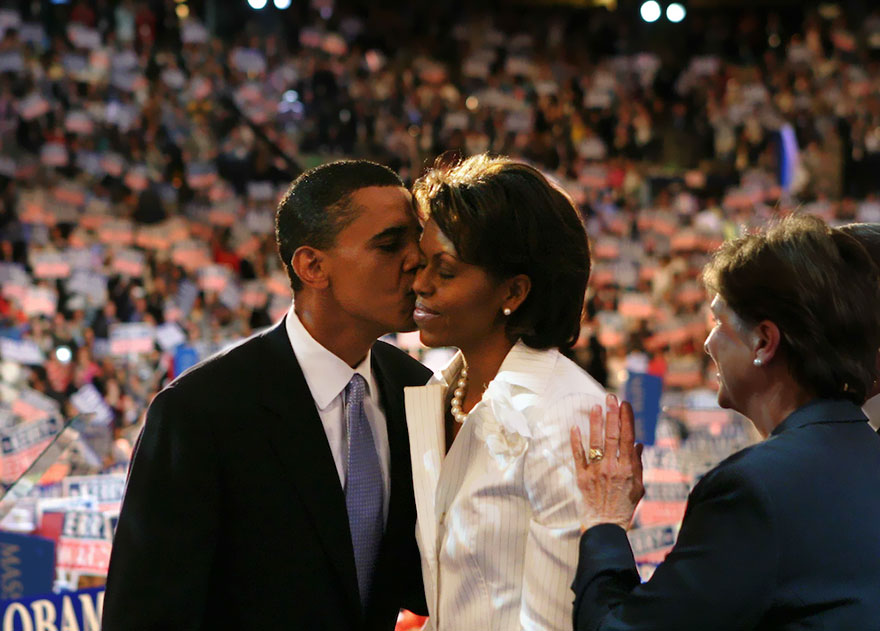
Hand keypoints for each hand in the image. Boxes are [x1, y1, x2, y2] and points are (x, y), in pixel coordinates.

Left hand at [570, 393, 644, 531]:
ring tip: (595, 406)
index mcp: (627, 469)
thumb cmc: (624, 507)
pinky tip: (575, 427)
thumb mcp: (638, 487)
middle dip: (612, 414)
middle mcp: (612, 467)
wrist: (606, 526)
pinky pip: (578, 456)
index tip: (625, 404)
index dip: (627, 419)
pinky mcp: (582, 477)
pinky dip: (576, 441)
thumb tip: (638, 444)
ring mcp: (596, 472)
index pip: (628, 438)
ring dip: (596, 423)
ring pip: (595, 442)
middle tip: (610, 397)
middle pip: (612, 436)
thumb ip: (638, 465)